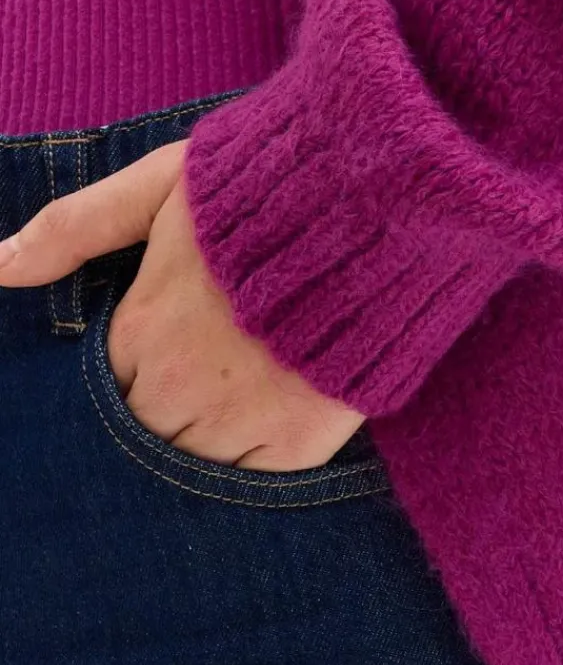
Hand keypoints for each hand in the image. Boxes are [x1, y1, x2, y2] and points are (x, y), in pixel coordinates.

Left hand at [0, 140, 366, 469]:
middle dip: (164, 409)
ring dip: (205, 441)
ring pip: (191, 465)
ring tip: (236, 403)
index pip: (107, 383)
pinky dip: (256, 461)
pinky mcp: (299, 442)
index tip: (165, 351)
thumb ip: (79, 225)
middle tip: (204, 381)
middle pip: (143, 432)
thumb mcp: (165, 182)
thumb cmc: (271, 184)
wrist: (382, 202)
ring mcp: (239, 421)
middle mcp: (179, 386)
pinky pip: (254, 482)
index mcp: (143, 326)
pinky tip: (271, 424)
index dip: (137, 367)